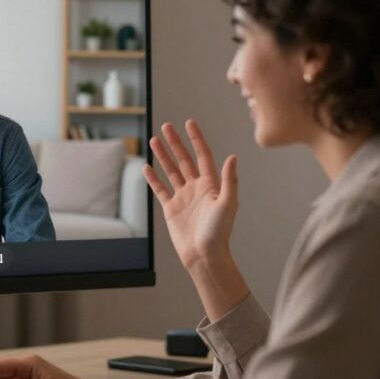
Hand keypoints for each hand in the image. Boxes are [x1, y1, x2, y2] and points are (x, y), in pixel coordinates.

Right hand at [144, 120, 237, 268]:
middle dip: (175, 142)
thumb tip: (232, 157)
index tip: (189, 123)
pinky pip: (160, 189)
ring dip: (163, 155)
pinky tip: (146, 167)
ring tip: (154, 140)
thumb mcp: (228, 204)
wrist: (204, 255)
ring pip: (171, 171)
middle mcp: (196, 188)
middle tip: (166, 126)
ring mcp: (183, 197)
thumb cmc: (219, 232)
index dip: (196, 139)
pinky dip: (153, 178)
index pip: (202, 155)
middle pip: (184, 159)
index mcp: (211, 184)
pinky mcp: (171, 208)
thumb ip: (228, 180)